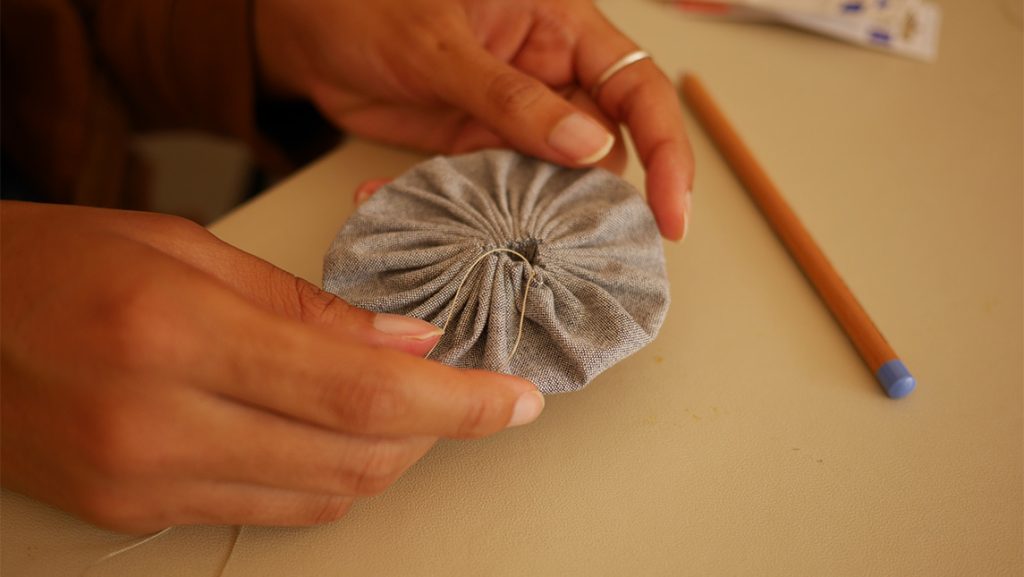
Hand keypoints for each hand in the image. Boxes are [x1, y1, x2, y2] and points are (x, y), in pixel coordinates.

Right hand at [0, 201, 543, 532]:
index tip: (517, 400)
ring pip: (322, 496)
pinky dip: (325, 477)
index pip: (363, 394)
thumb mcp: (189, 248)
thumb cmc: (59, 261)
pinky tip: (335, 435)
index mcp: (178, 332)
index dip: (461, 406)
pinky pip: (269, 511)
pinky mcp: (134, 512)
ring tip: (407, 408)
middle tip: (467, 392)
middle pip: (355, 459)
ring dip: (387, 457)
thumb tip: (407, 344)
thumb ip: (309, 307)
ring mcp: (144, 482)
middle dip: (436, 432)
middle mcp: (160, 422)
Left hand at [254, 0, 693, 239]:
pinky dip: (482, 212)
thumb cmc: (368, 2)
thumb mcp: (441, 46)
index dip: (667, 150)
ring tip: (506, 241)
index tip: (673, 212)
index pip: (638, 89)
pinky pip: (500, 188)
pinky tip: (449, 223)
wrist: (300, 27)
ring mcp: (513, 116)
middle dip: (596, 198)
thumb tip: (589, 148)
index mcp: (561, 27)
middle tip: (573, 245)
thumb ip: (513, 98)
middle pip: (604, 145)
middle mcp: (549, 75)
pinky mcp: (475, 147)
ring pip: (553, 177)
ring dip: (535, 214)